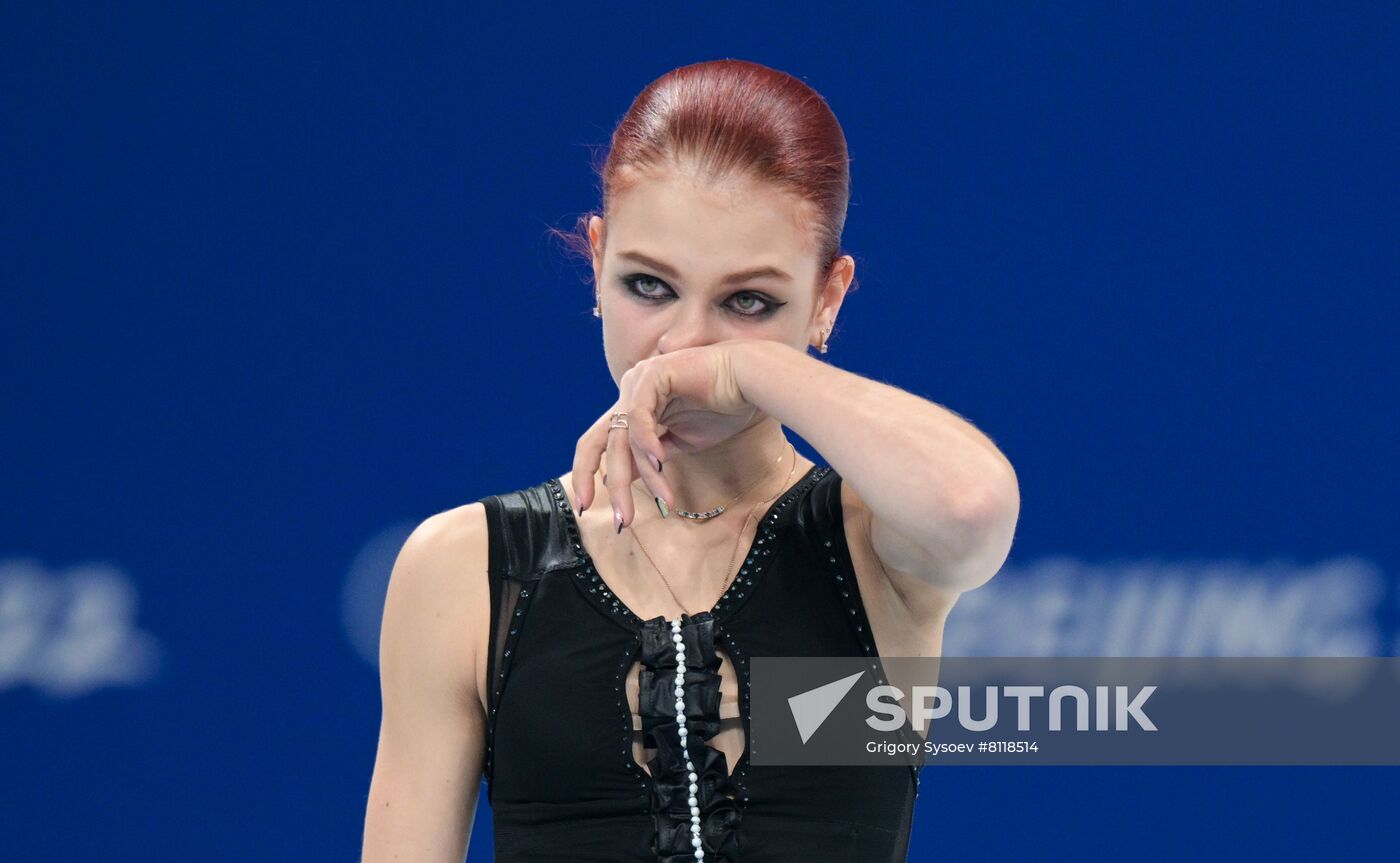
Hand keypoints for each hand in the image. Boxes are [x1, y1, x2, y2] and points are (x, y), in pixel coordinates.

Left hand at [571, 341, 757, 530]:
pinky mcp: (652, 374)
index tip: (587, 506)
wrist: (749, 382)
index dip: (587, 474)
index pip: (598, 442)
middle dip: (614, 485)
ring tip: (665, 498)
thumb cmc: (721, 409)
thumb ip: (650, 459)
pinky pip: (639, 416)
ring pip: (625, 437)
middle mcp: (629, 392)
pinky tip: (660, 462)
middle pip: (604, 444)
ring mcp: (638, 381)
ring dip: (647, 474)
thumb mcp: (679, 443)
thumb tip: (623, 480)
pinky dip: (647, 443)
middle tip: (623, 521)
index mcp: (633, 407)